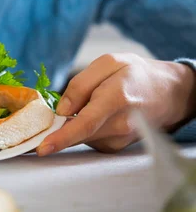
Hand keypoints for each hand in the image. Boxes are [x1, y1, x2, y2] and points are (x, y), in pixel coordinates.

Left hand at [37, 53, 195, 155]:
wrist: (168, 93)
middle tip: (51, 114)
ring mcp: (119, 139)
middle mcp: (120, 124)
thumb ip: (80, 84)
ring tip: (89, 104)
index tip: (43, 148)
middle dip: (58, 127)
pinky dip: (82, 128)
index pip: (85, 123)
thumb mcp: (108, 63)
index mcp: (116, 98)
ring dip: (72, 124)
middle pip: (78, 132)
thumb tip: (62, 110)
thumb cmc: (136, 74)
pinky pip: (88, 138)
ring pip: (81, 136)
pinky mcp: (115, 146)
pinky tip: (94, 114)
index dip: (61, 137)